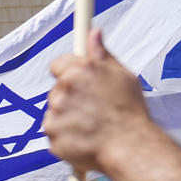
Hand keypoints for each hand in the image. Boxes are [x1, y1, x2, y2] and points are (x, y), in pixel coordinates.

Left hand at [43, 29, 153, 174]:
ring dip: (67, 118)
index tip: (78, 81)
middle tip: (92, 109)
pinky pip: (54, 134)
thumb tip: (93, 33)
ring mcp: (54, 116)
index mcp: (79, 72)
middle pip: (56, 91)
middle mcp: (62, 91)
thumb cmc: (129, 111)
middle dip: (69, 98)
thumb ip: (102, 55)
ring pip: (54, 113)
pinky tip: (84, 138)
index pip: (58, 64)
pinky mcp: (51, 137)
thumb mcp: (121, 75)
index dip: (68, 72)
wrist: (129, 147)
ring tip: (91, 125)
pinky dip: (65, 137)